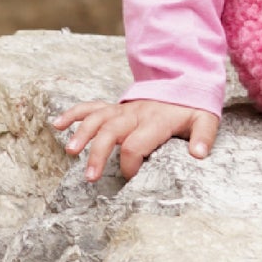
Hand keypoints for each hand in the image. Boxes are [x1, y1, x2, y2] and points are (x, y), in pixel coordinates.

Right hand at [52, 96, 218, 182]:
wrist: (183, 82)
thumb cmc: (192, 107)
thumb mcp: (205, 119)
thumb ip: (203, 137)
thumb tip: (199, 155)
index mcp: (156, 121)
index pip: (137, 144)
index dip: (130, 164)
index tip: (129, 179)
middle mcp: (135, 114)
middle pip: (111, 132)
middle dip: (98, 154)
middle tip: (89, 177)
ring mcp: (122, 109)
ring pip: (97, 119)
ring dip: (81, 134)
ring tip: (70, 152)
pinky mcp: (115, 107)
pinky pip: (91, 107)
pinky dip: (73, 114)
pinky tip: (56, 124)